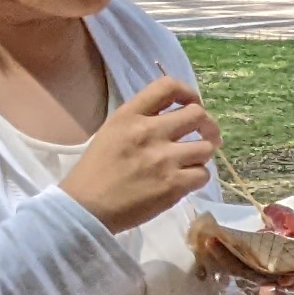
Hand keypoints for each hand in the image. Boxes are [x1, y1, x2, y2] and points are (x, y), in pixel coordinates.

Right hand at [64, 75, 217, 231]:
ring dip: (203, 154)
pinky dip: (199, 177)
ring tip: (193, 161)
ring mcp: (163, 159)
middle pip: (197, 115)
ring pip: (206, 147)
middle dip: (207, 125)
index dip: (189, 93)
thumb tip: (175, 120)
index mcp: (129, 116)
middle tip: (206, 135)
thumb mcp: (112, 132)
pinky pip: (203, 174)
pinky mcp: (173, 184)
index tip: (192, 104)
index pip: (168, 86)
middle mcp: (149, 132)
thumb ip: (141, 121)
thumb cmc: (96, 171)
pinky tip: (186, 180)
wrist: (86, 207)